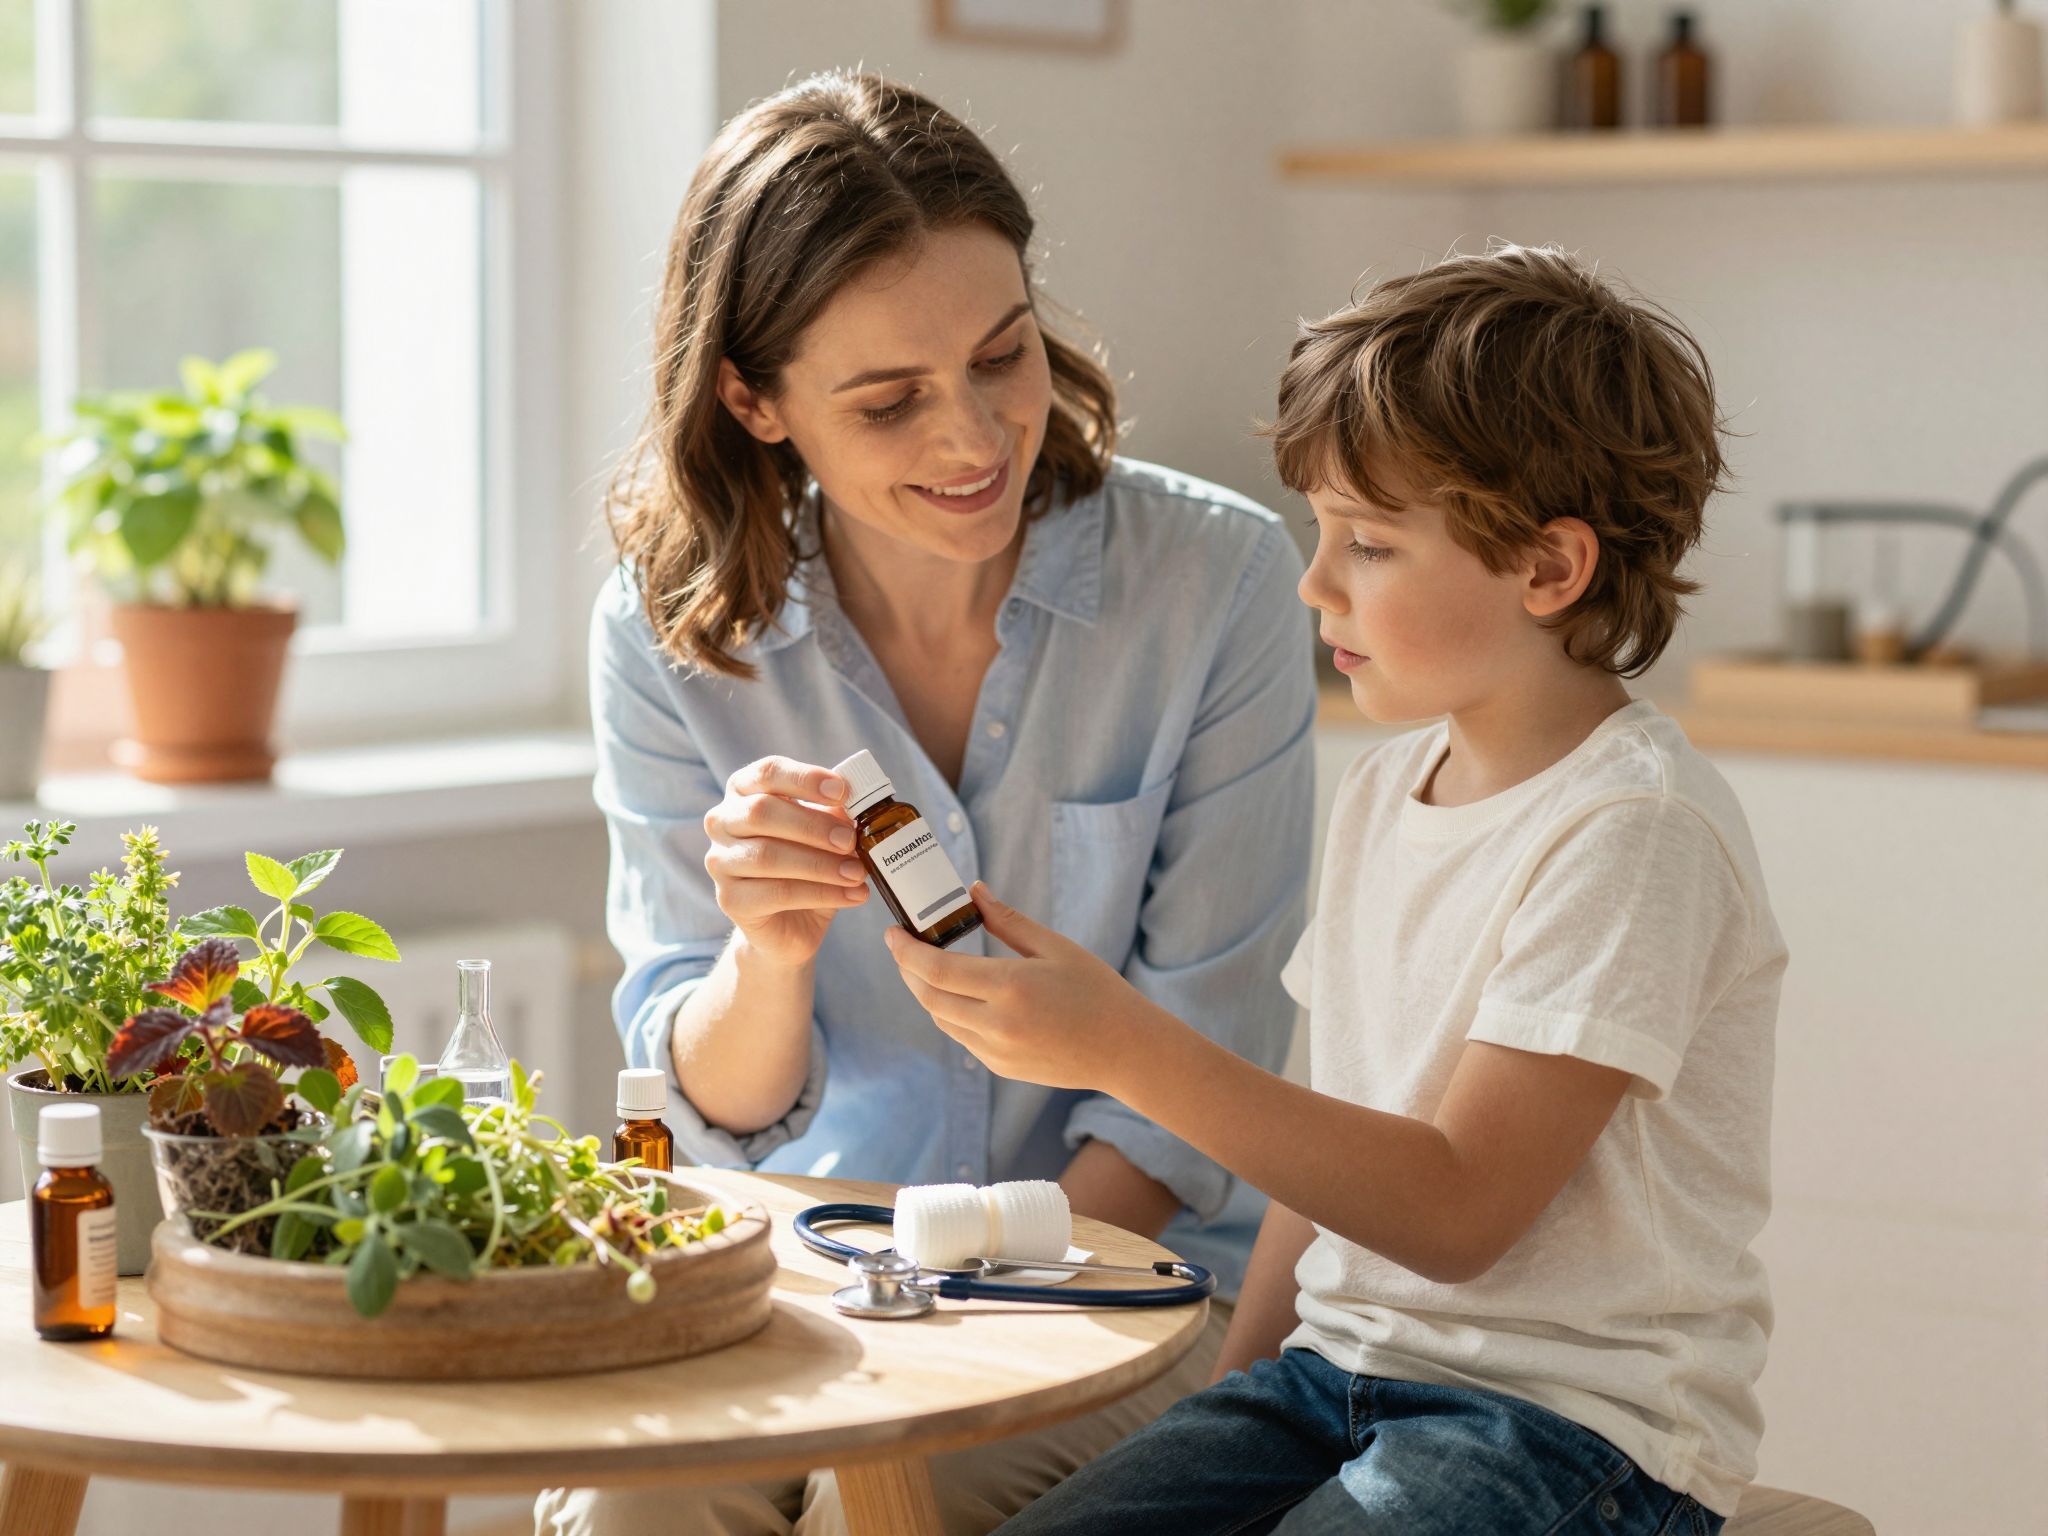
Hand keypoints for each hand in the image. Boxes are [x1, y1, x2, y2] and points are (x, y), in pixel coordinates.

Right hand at [703, 756, 868, 966]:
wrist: (790, 922)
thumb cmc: (806, 864)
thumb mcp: (824, 834)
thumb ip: (835, 813)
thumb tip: (860, 801)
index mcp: (744, 791)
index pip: (768, 773)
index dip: (805, 778)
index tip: (842, 790)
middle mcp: (722, 821)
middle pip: (761, 812)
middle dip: (813, 826)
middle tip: (851, 840)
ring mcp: (720, 862)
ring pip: (767, 856)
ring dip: (820, 864)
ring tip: (857, 873)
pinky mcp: (730, 900)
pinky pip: (777, 893)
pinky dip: (821, 893)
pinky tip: (851, 895)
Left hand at [884, 882, 1169, 1092]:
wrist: (1124, 1050)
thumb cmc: (1096, 991)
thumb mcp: (1055, 947)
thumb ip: (1008, 921)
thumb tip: (972, 892)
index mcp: (1010, 987)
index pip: (936, 969)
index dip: (905, 951)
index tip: (891, 933)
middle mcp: (997, 1024)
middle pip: (928, 995)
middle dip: (908, 969)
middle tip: (903, 946)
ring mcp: (995, 1051)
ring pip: (940, 1018)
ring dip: (926, 992)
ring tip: (927, 966)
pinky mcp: (999, 1067)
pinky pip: (960, 1037)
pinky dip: (950, 1013)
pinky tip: (958, 994)